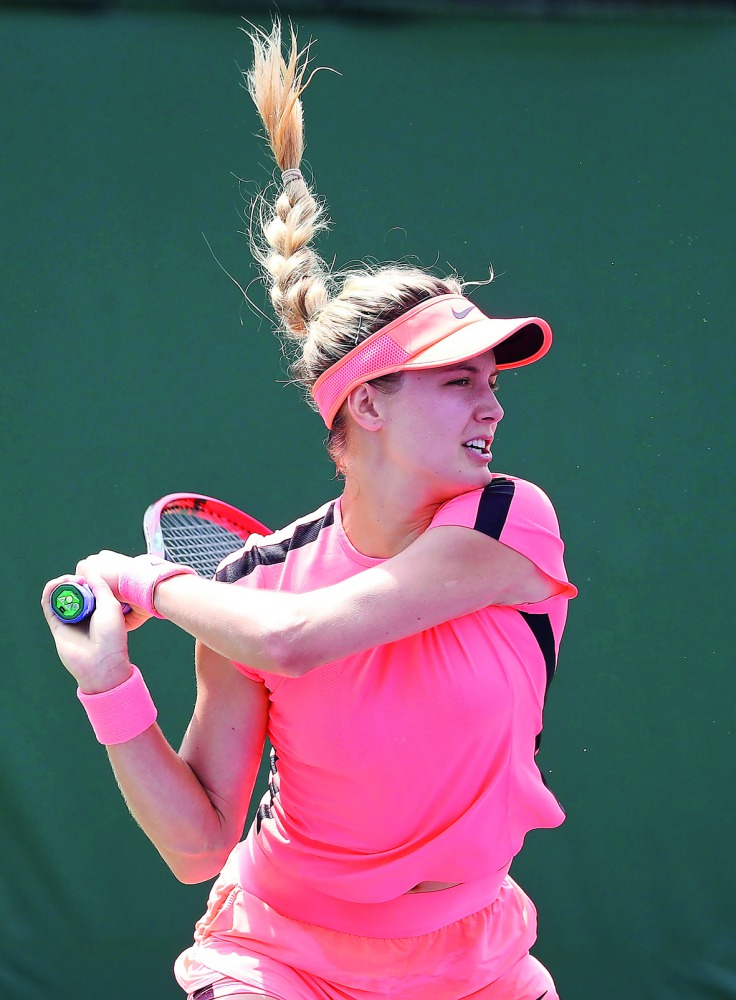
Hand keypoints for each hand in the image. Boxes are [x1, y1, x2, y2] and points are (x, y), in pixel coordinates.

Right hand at [41, 567, 146, 692]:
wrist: (101, 661)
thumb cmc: (111, 635)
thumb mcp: (111, 605)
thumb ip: (100, 586)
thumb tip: (89, 569)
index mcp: (99, 608)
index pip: (89, 588)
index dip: (87, 578)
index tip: (90, 573)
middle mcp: (83, 613)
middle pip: (73, 590)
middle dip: (74, 580)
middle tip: (79, 577)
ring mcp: (69, 619)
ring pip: (60, 595)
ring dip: (61, 583)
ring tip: (69, 579)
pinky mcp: (56, 625)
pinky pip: (49, 605)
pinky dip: (50, 592)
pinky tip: (56, 584)